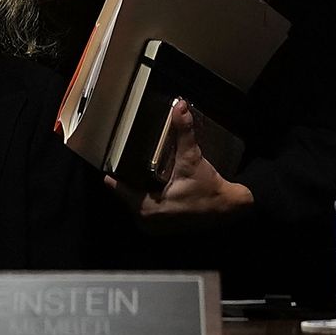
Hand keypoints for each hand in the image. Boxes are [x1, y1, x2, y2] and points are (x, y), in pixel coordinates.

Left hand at [105, 99, 252, 227]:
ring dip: (134, 187)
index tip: (106, 155)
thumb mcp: (193, 159)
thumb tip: (179, 107)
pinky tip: (147, 182)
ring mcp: (152, 226)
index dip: (112, 170)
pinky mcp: (160, 227)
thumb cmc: (210, 187)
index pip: (116, 187)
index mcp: (147, 207)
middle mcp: (146, 220)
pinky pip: (143, 208)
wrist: (229, 208)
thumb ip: (184, 132)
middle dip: (125, 176)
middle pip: (123, 194)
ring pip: (132, 201)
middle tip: (120, 156)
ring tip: (131, 167)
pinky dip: (144, 196)